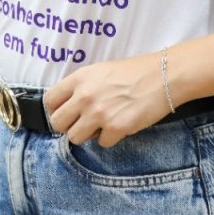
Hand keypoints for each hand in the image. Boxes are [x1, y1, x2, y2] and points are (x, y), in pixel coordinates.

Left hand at [44, 52, 170, 147]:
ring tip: (102, 124)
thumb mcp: (100, 71)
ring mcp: (99, 113)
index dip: (56, 109)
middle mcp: (85, 96)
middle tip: (82, 123)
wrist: (163, 76)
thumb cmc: (134, 72)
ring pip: (74, 138)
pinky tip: (120, 125)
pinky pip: (101, 143)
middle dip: (68, 126)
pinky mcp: (116, 128)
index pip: (49, 100)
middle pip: (57, 123)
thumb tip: (69, 106)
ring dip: (87, 135)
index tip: (66, 113)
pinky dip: (110, 138)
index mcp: (80, 78)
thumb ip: (82, 87)